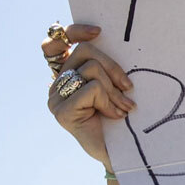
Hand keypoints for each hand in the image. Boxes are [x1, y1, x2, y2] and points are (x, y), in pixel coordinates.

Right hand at [44, 24, 135, 170]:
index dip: (75, 32)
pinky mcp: (62, 111)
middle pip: (85, 52)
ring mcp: (56, 98)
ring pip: (92, 70)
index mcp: (67, 74)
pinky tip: (115, 116)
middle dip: (114, 67)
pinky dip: (110, 102)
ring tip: (124, 108)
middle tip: (128, 87)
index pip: (57, 42)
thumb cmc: (121, 119)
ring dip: (115, 90)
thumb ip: (106, 68)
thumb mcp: (114, 88)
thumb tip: (110, 43)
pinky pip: (93, 89)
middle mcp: (57, 84)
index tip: (99, 32)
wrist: (122, 153)